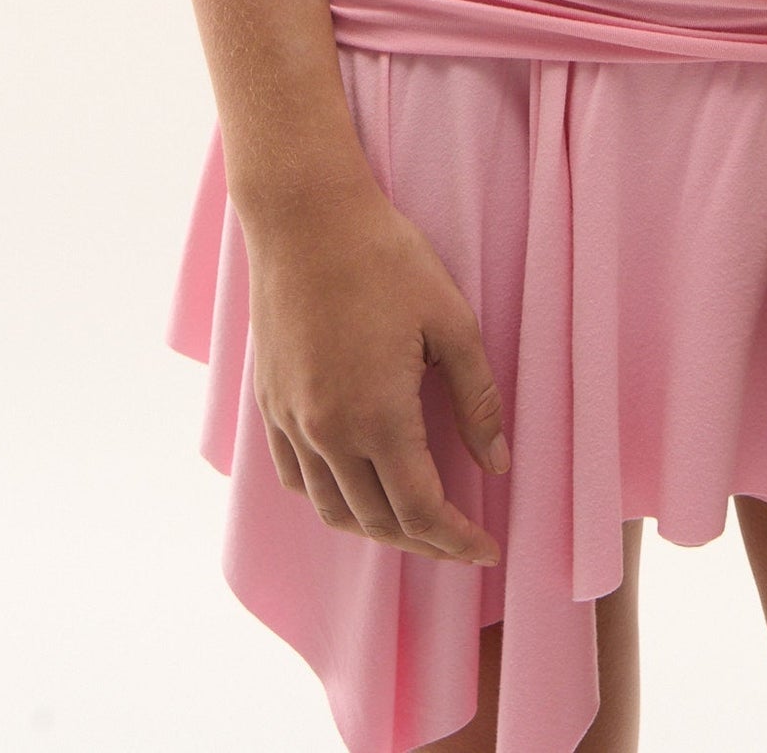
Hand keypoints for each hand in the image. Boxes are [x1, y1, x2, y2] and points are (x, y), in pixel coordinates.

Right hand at [241, 178, 508, 562]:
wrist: (305, 217)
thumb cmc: (385, 258)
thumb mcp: (452, 321)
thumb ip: (477, 400)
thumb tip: (497, 464)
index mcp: (377, 417)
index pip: (421, 510)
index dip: (457, 541)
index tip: (487, 551)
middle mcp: (326, 432)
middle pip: (377, 520)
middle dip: (424, 542)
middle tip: (461, 541)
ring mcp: (290, 420)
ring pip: (332, 509)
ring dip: (376, 528)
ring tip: (416, 523)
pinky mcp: (269, 403)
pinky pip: (296, 478)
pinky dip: (329, 500)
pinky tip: (356, 489)